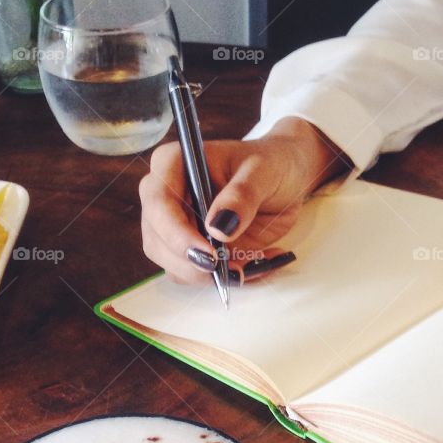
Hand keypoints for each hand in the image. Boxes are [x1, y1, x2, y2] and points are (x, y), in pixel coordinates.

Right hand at [138, 117, 348, 283]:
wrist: (285, 178)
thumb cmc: (271, 163)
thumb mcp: (263, 172)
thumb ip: (242, 196)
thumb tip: (218, 228)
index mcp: (173, 164)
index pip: (159, 203)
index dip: (177, 234)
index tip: (210, 254)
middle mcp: (166, 197)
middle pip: (157, 241)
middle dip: (191, 263)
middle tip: (231, 270)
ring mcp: (176, 227)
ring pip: (173, 264)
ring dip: (209, 275)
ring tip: (251, 264)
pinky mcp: (192, 249)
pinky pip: (196, 275)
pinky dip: (223, 278)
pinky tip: (252, 264)